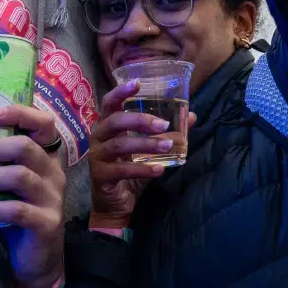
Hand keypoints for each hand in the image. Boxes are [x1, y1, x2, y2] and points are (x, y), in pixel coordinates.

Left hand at [0, 104, 66, 287]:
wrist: (36, 260)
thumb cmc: (15, 216)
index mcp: (45, 158)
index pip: (45, 125)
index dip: (23, 114)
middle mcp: (54, 174)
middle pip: (25, 148)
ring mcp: (53, 199)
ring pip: (19, 177)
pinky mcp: (47, 223)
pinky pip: (16, 210)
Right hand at [86, 80, 194, 225]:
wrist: (115, 204)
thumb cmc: (129, 170)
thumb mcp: (149, 150)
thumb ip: (166, 133)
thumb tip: (191, 115)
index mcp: (108, 126)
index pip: (110, 103)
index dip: (121, 92)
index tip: (138, 83)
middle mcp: (98, 138)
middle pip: (115, 121)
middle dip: (140, 120)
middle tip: (164, 125)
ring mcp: (97, 157)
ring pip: (120, 146)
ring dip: (147, 145)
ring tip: (168, 146)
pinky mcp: (100, 176)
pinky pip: (122, 170)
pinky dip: (143, 169)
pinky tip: (159, 169)